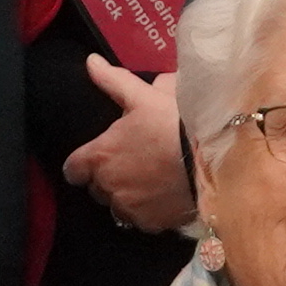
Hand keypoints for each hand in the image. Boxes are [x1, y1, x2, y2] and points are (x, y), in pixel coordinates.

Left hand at [63, 57, 191, 232]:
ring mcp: (129, 209)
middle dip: (108, 178)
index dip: (82, 164)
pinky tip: (163, 196)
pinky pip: (141, 220)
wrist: (213, 159)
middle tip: (132, 163)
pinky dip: (148, 211)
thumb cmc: (174, 123)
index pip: (72, 169)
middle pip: (96, 188)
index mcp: (100, 156)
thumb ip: (112, 81)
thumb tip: (90, 61)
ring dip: (126, 196)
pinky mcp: (151, 224)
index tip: (96, 157)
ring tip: (149, 181)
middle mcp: (108, 187)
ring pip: (117, 207)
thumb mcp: (143, 97)